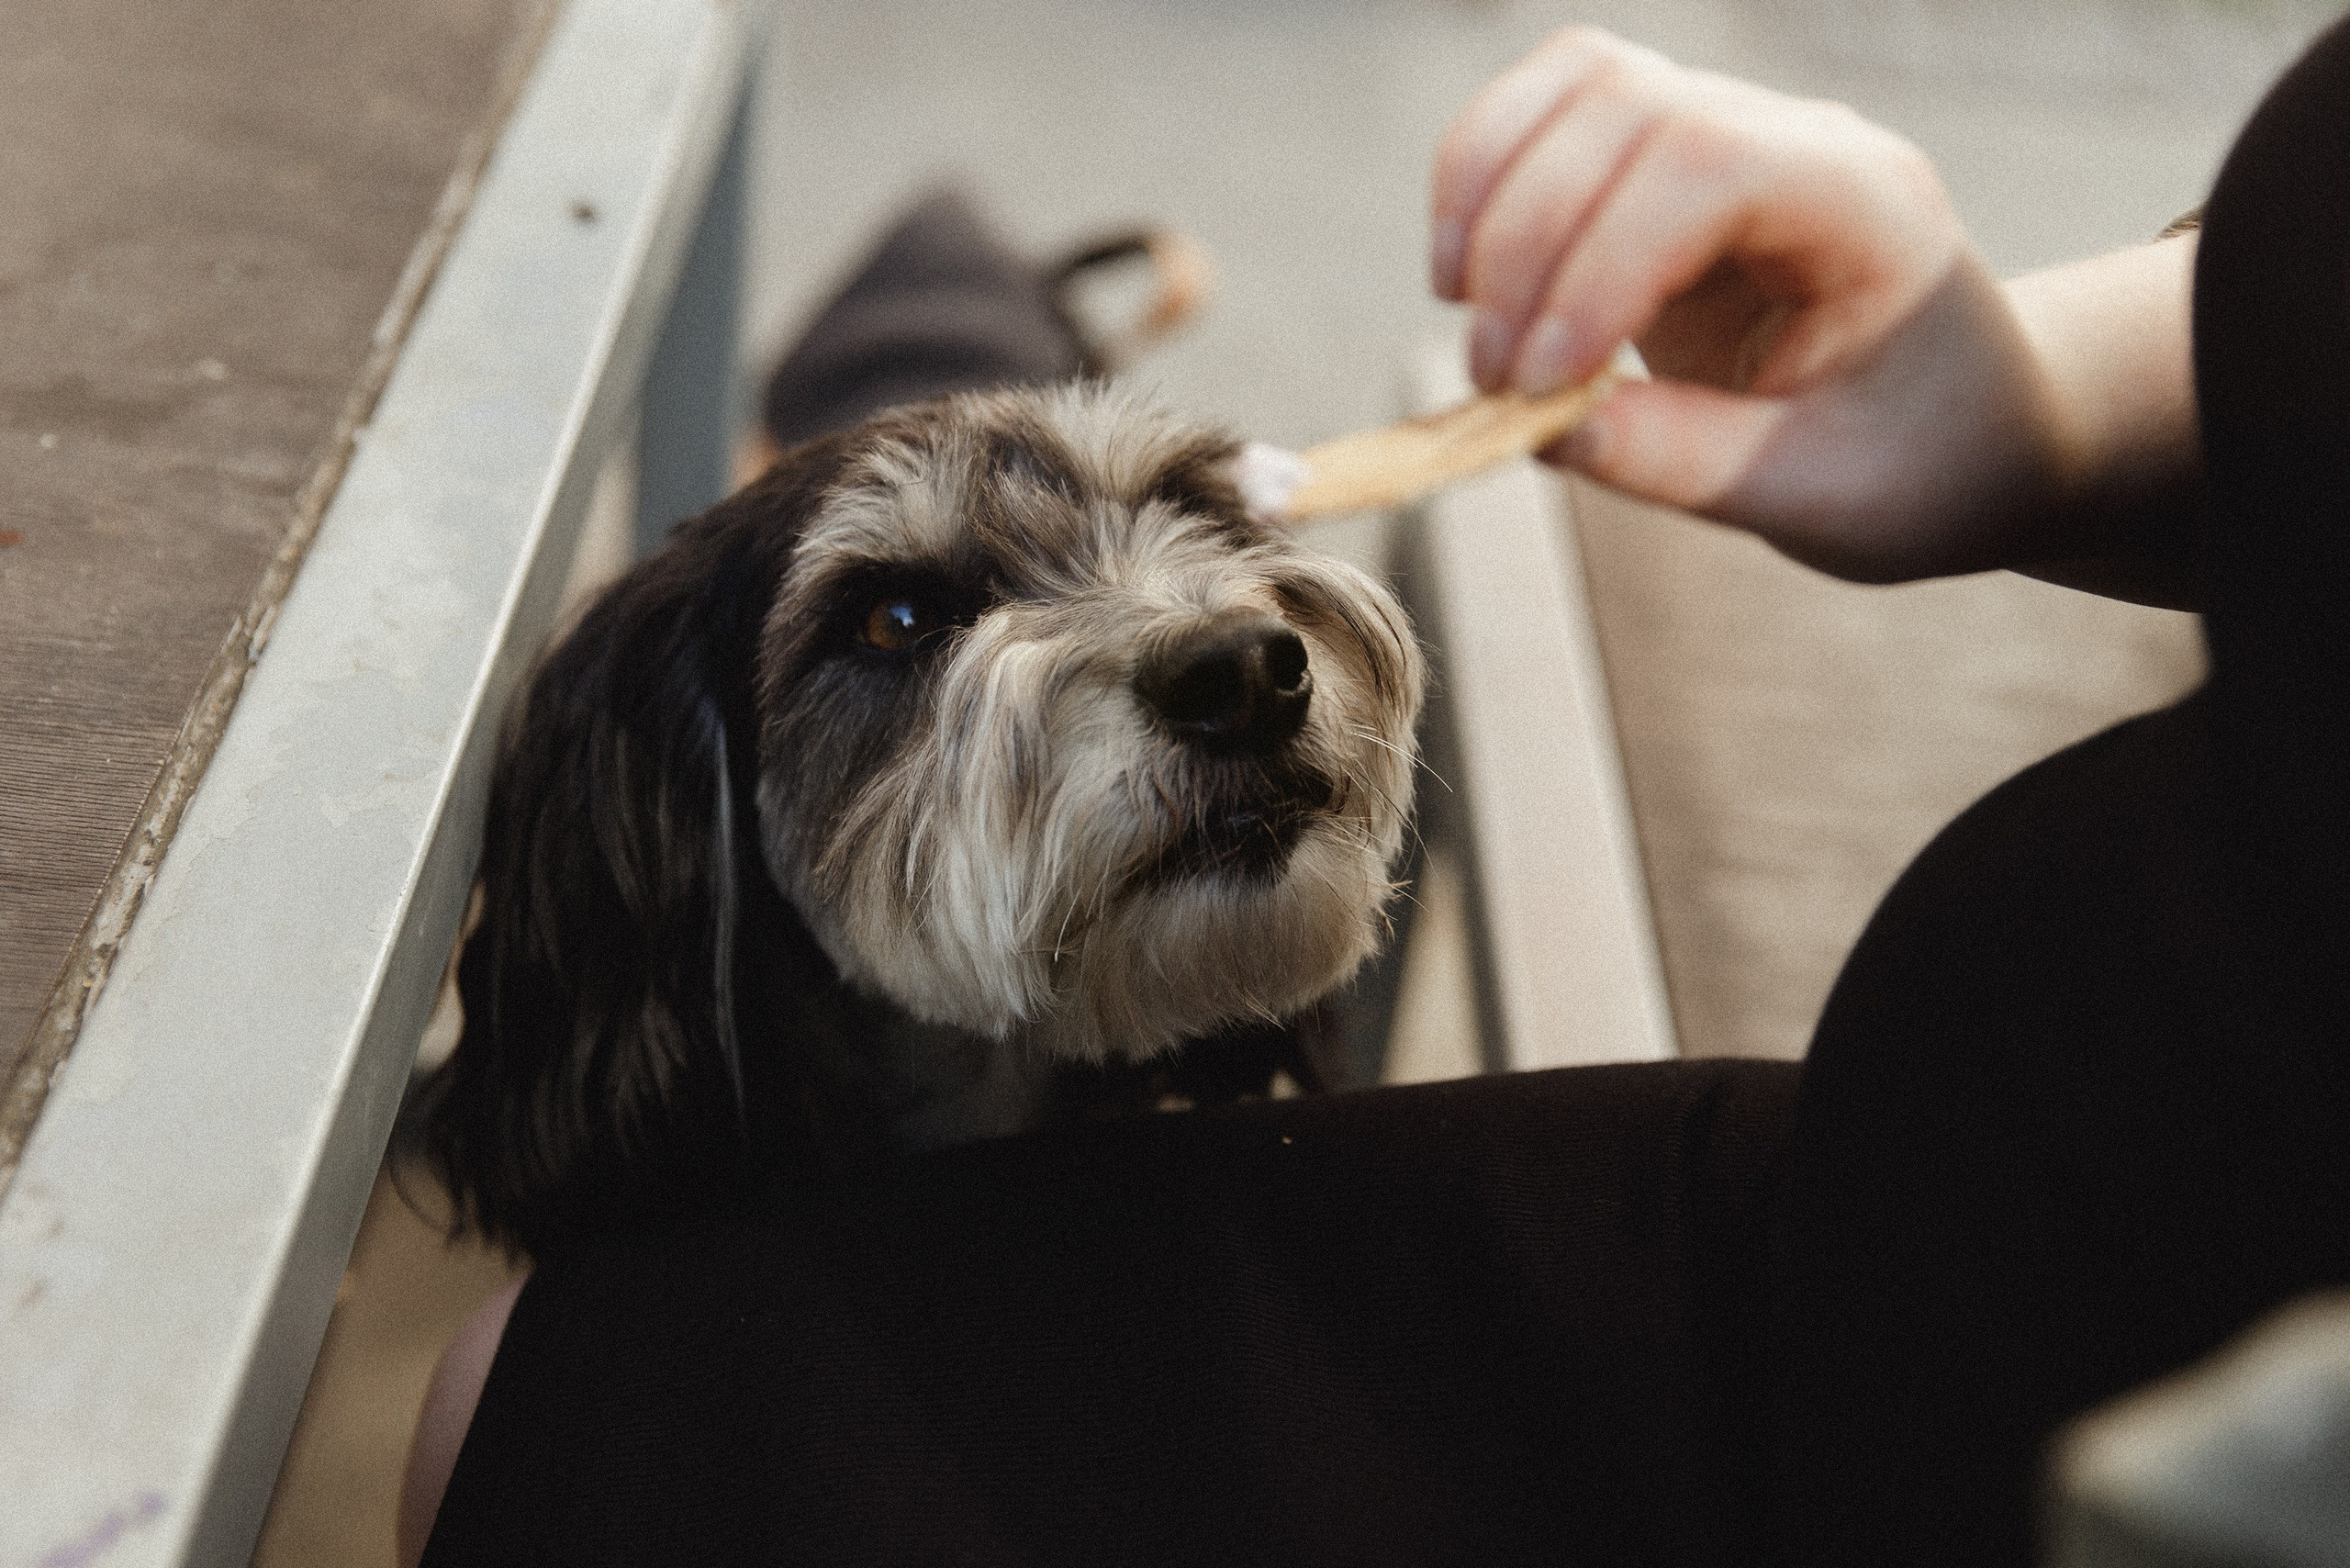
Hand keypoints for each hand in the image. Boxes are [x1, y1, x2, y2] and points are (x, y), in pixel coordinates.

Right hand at [1430, 29, 2196, 590]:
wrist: (1962, 428)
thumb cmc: (1916, 461)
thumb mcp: (1816, 494)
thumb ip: (1681, 460)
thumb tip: (1537, 429)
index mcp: (1868, 206)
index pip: (1709, 166)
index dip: (1599, 262)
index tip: (1541, 385)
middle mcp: (1797, 140)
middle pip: (1628, 108)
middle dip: (1530, 243)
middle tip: (1494, 383)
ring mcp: (1727, 135)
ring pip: (1581, 81)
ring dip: (1490, 189)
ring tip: (1464, 317)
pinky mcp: (1660, 165)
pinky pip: (1553, 112)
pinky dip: (1485, 175)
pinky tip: (1464, 275)